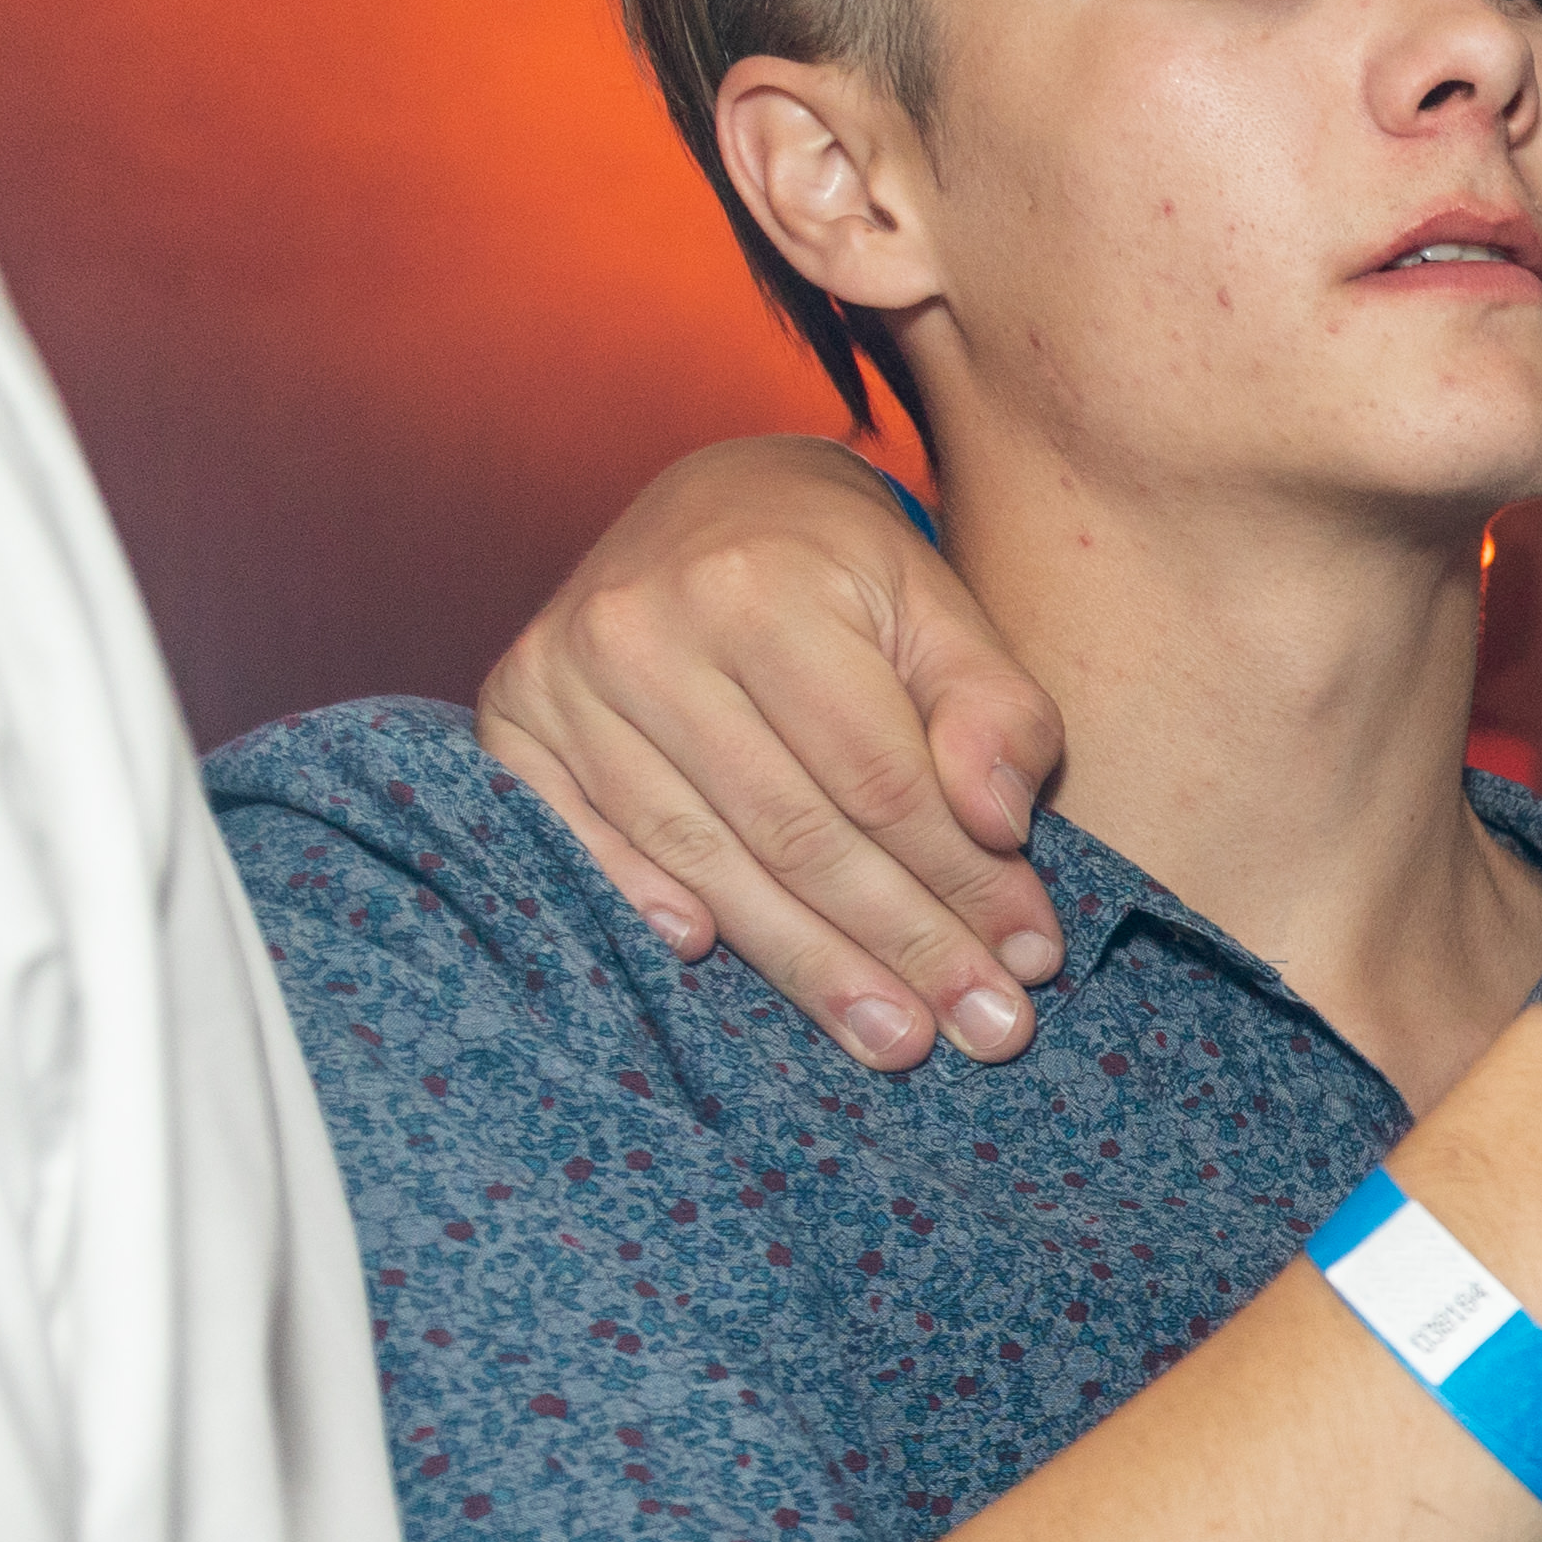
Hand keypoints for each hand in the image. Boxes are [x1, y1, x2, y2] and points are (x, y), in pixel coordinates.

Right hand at [473, 437, 1069, 1067]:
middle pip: (794, 832)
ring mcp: (562, 676)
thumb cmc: (846, 574)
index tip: (1029, 958)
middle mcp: (642, 628)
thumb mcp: (943, 611)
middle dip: (901, 944)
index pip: (879, 778)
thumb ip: (994, 710)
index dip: (962, 881)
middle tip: (982, 1028)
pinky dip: (646, 906)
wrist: (715, 506)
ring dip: (806, 964)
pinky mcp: (512, 717)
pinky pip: (581, 842)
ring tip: (894, 1036)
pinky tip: (711, 964)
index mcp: (761, 588)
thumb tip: (998, 825)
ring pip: (703, 857)